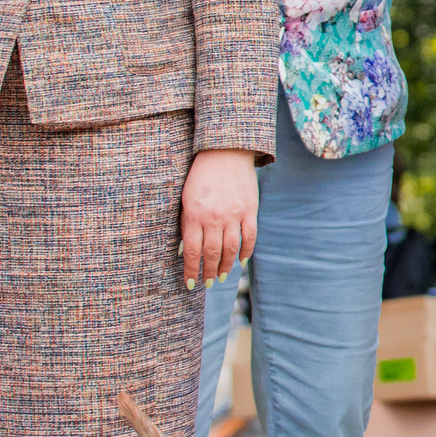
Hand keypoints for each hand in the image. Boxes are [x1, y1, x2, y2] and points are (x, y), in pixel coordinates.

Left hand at [180, 148, 258, 288]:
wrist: (225, 152)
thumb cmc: (200, 175)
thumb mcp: (186, 198)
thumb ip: (187, 223)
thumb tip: (185, 250)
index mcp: (194, 214)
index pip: (192, 251)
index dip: (191, 271)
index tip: (190, 284)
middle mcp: (214, 217)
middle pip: (211, 253)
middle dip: (208, 272)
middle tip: (207, 283)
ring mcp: (234, 215)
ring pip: (230, 249)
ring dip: (225, 266)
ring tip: (221, 276)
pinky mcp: (250, 210)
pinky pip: (249, 237)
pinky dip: (245, 251)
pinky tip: (240, 260)